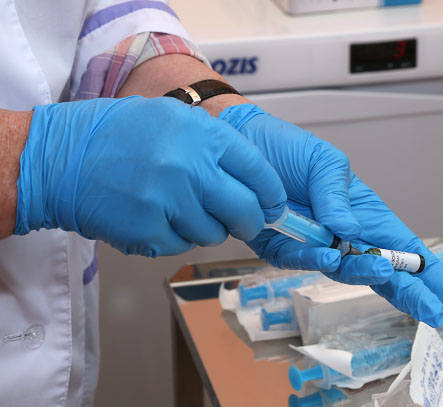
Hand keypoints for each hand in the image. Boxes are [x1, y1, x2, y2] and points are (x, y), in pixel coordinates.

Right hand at [15, 96, 285, 255]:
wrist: (61, 159)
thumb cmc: (116, 136)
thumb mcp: (174, 120)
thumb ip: (215, 147)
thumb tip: (252, 181)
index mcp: (201, 134)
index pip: (258, 171)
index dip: (271, 194)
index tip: (273, 205)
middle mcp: (189, 167)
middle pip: (245, 211)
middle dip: (250, 221)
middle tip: (245, 222)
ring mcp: (168, 201)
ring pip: (214, 234)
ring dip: (206, 228)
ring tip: (179, 208)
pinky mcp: (148, 231)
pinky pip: (182, 246)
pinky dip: (176, 237)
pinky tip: (156, 217)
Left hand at [220, 104, 442, 326]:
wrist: (243, 145)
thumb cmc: (289, 151)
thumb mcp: (326, 164)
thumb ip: (339, 198)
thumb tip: (352, 232)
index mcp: (365, 214)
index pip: (406, 250)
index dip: (431, 276)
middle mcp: (345, 236)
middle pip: (386, 271)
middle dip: (413, 292)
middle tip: (438, 312)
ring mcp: (317, 247)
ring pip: (347, 271)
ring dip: (367, 276)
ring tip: (384, 275)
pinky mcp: (284, 251)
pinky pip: (303, 261)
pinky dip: (316, 259)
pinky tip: (330, 255)